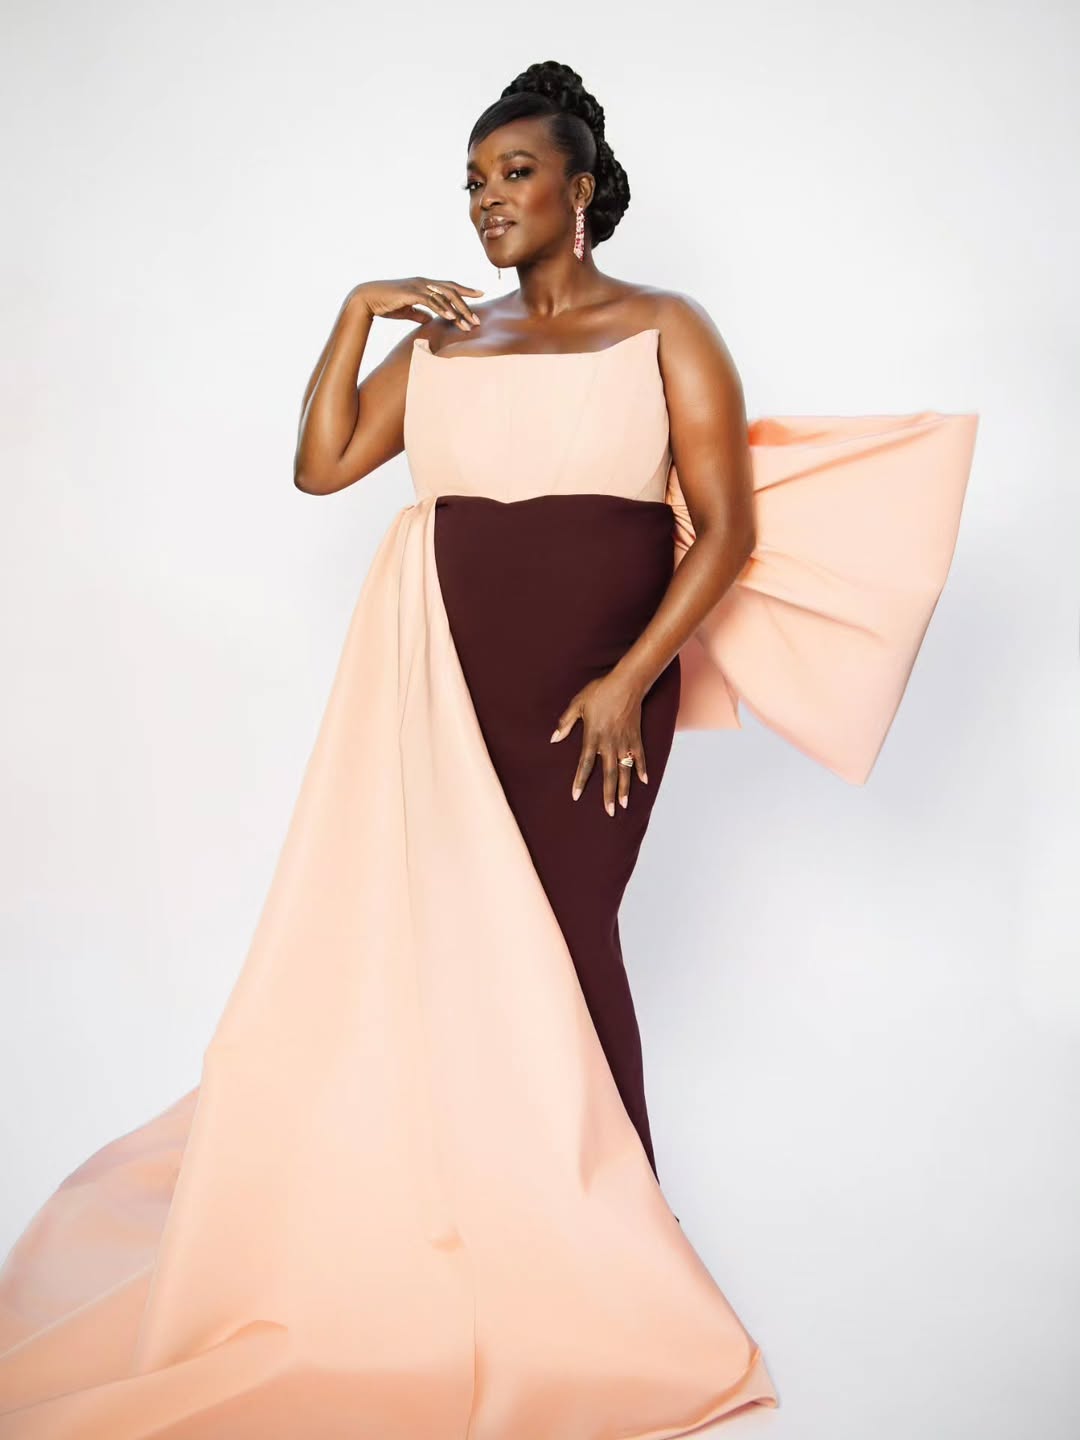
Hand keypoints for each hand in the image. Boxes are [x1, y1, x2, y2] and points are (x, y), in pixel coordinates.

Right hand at [349, 278, 482, 330]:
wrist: (367, 299)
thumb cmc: (386, 304)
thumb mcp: (407, 310)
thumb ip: (420, 313)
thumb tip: (430, 319)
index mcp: (424, 285)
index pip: (449, 286)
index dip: (465, 290)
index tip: (480, 294)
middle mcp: (423, 282)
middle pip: (451, 292)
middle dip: (466, 306)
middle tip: (477, 320)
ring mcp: (417, 286)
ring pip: (444, 297)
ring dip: (458, 312)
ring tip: (467, 325)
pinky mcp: (410, 293)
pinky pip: (431, 301)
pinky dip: (442, 309)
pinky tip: (451, 318)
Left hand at [550, 673, 648, 816]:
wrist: (627, 683)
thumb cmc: (599, 691)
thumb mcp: (577, 704)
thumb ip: (565, 722)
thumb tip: (554, 738)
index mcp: (593, 736)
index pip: (585, 764)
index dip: (580, 781)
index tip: (576, 796)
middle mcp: (609, 743)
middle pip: (608, 774)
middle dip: (608, 795)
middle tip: (609, 812)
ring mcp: (625, 741)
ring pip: (625, 770)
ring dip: (625, 788)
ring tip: (624, 804)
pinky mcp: (636, 736)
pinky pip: (639, 756)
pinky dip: (641, 768)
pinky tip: (643, 781)